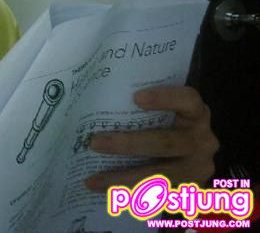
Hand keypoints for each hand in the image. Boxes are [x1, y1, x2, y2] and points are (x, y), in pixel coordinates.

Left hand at [85, 86, 218, 191]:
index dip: (165, 98)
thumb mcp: (160, 112)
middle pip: (167, 142)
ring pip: (161, 176)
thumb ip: (139, 107)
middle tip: (95, 143)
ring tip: (93, 180)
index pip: (188, 100)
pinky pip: (157, 197)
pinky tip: (105, 193)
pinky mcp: (189, 192)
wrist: (183, 159)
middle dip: (129, 144)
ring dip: (123, 179)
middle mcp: (202, 140)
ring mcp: (198, 169)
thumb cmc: (162, 125)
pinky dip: (129, 195)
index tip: (136, 98)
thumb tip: (97, 101)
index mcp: (195, 113)